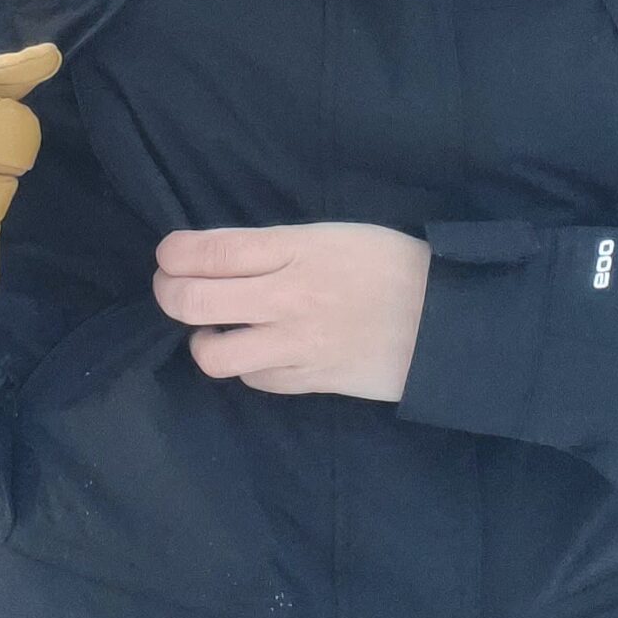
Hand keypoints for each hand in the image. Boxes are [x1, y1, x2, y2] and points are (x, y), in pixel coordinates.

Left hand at [152, 223, 431, 402]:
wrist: (449, 320)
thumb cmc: (391, 264)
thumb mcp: (333, 235)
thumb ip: (276, 247)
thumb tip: (217, 258)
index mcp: (297, 249)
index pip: (210, 251)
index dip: (173, 254)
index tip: (168, 255)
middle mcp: (288, 297)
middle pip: (193, 301)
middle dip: (168, 293)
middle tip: (173, 289)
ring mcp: (297, 345)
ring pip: (214, 354)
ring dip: (203, 340)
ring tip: (216, 329)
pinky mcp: (310, 382)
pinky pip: (255, 379)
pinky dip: (247, 366)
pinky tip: (259, 351)